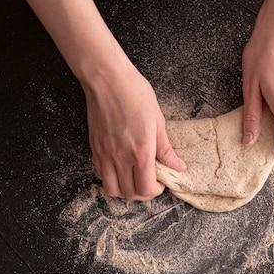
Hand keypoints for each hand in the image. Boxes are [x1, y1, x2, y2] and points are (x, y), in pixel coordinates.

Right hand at [83, 63, 185, 198]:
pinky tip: (120, 169)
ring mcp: (105, 155)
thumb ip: (166, 149)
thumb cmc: (134, 94)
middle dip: (143, 194)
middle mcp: (121, 157)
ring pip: (113, 190)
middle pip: (130, 194)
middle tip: (150, 183)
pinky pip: (101, 176)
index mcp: (141, 152)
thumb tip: (178, 166)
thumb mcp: (158, 121)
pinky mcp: (95, 149)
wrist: (107, 79)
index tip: (160, 182)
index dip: (155, 191)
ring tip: (134, 180)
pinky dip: (111, 179)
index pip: (145, 189)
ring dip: (125, 191)